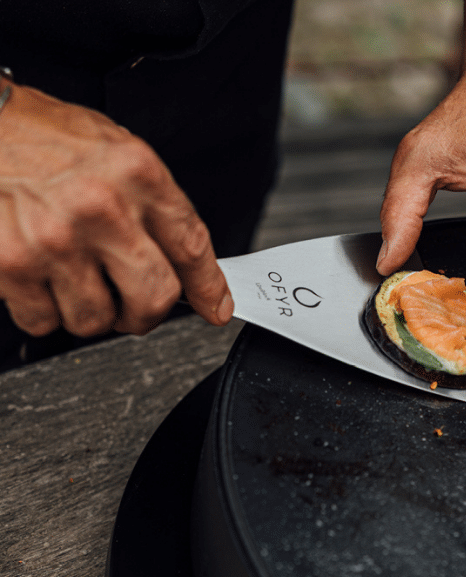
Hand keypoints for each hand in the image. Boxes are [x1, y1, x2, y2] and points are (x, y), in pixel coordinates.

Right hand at [0, 83, 232, 337]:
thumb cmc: (38, 135)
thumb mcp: (113, 150)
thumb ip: (152, 205)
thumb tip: (183, 263)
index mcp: (136, 174)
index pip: (191, 246)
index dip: (207, 287)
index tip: (215, 307)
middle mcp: (102, 207)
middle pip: (154, 298)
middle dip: (145, 313)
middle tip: (131, 306)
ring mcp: (55, 238)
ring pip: (95, 320)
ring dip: (87, 311)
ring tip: (70, 276)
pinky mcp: (11, 264)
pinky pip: (43, 321)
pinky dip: (42, 310)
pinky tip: (37, 275)